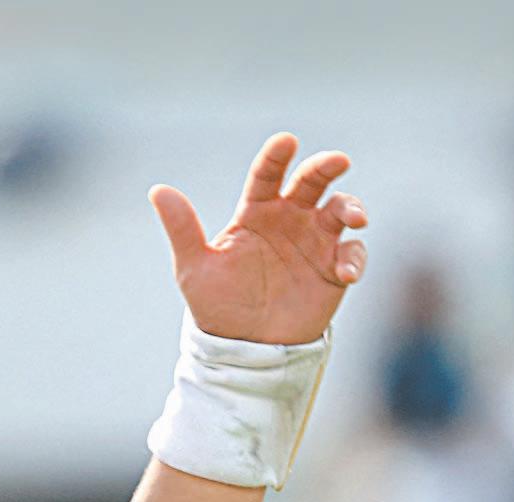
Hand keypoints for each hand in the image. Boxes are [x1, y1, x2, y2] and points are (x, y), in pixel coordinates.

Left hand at [149, 132, 366, 344]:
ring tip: (355, 219)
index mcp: (256, 213)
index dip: (276, 156)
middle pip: (311, 182)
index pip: (267, 175)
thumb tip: (157, 190)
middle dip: (325, 167)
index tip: (286, 141)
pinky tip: (346, 273)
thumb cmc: (218, 307)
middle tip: (338, 161)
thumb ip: (182, 229)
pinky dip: (355, 258)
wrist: (247, 349)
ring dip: (351, 207)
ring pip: (340, 210)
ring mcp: (314, 244)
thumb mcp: (195, 270)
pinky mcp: (334, 270)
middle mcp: (289, 220)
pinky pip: (352, 254)